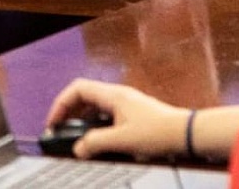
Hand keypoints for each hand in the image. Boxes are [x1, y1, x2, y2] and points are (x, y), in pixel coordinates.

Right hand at [44, 79, 189, 158]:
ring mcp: (125, 104)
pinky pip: (105, 115)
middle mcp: (117, 95)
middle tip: (60, 130)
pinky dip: (95, 125)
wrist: (185, 133)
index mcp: (112, 95)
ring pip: (94, 107)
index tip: (53, 121)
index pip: (77, 89)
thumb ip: (95, 143)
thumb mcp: (122, 140)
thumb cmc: (160, 131)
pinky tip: (96, 140)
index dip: (61, 104)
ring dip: (82, 120)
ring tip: (76, 137)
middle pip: (83, 96)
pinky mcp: (131, 114)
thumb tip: (78, 149)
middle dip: (68, 113)